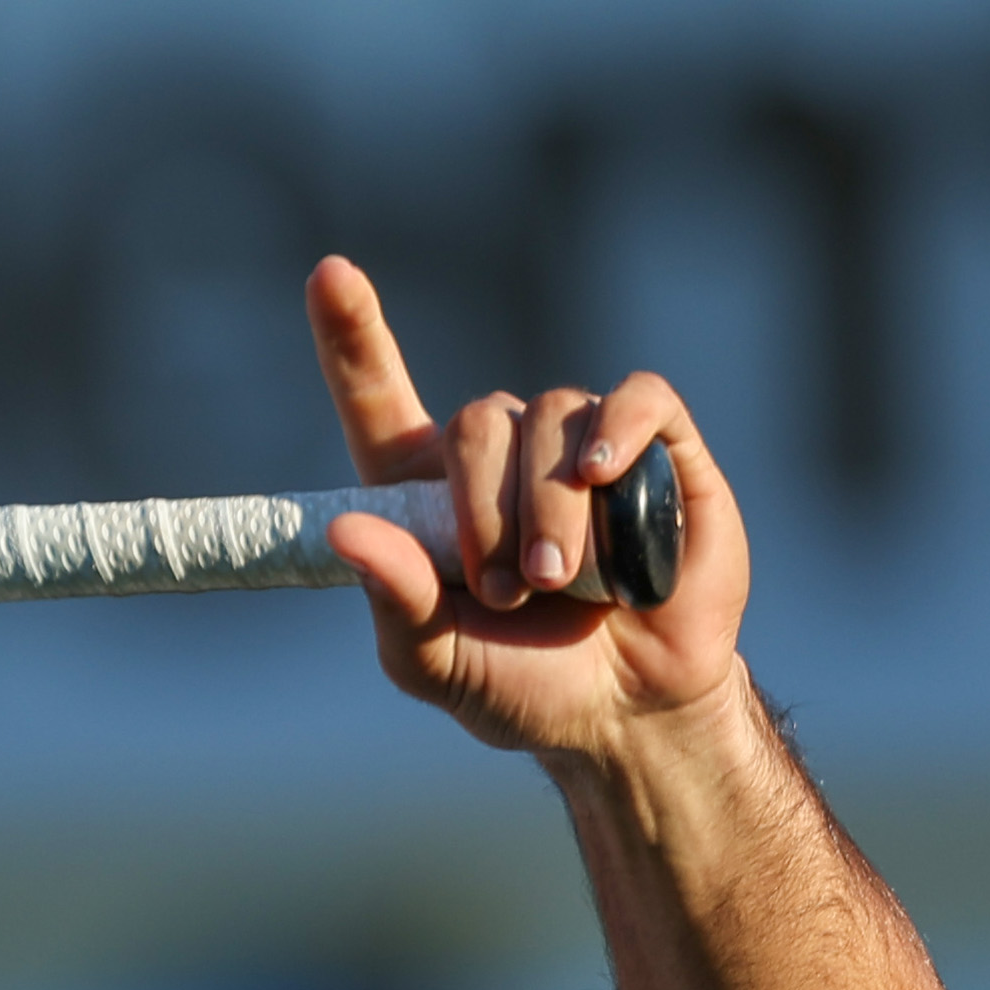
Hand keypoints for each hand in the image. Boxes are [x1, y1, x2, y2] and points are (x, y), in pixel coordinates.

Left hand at [300, 256, 752, 767]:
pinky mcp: (658, 444)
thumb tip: (344, 532)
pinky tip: (603, 479)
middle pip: (478, 420)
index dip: (351, 332)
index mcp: (429, 492)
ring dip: (553, 506)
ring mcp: (581, 441)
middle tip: (509, 590)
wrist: (633, 712)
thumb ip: (394, 604)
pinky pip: (636, 399)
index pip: (377, 393)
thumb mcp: (440, 666)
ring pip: (556, 417)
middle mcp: (503, 453)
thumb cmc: (523, 685)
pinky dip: (619, 433)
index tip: (330, 276)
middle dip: (486, 511)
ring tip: (564, 579)